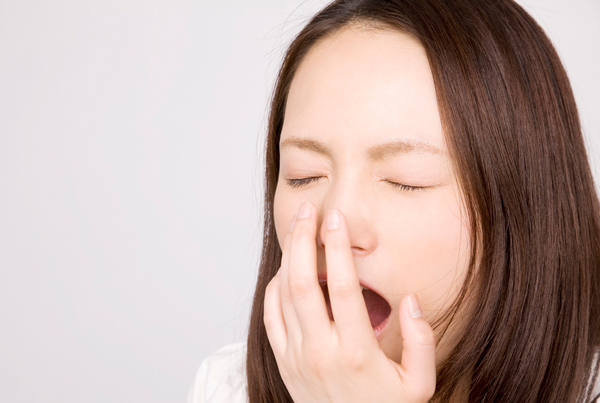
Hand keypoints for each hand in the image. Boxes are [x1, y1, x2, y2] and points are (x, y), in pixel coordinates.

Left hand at [263, 201, 436, 401]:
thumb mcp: (419, 384)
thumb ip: (421, 341)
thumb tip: (410, 300)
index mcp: (355, 352)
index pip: (341, 287)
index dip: (336, 248)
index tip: (337, 219)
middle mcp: (320, 350)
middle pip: (301, 282)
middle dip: (302, 240)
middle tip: (308, 211)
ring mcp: (296, 356)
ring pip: (283, 295)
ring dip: (287, 256)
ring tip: (297, 228)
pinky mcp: (284, 362)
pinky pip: (271, 316)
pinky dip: (274, 288)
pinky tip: (285, 269)